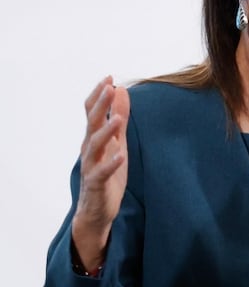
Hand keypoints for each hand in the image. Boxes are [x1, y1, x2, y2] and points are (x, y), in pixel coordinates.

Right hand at [71, 77, 129, 270]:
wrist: (97, 209)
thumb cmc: (108, 172)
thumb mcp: (117, 142)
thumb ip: (120, 118)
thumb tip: (121, 90)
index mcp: (95, 138)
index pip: (93, 112)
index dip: (99, 95)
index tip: (109, 77)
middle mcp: (90, 149)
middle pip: (92, 124)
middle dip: (101, 105)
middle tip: (109, 87)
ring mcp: (91, 166)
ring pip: (94, 146)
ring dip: (106, 132)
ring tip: (117, 120)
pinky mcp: (97, 184)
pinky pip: (102, 173)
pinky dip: (111, 164)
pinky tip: (121, 156)